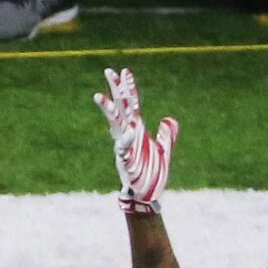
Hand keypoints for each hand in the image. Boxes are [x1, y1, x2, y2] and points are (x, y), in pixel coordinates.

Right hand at [98, 66, 176, 214]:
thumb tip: (169, 120)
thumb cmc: (152, 175)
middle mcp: (128, 134)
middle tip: (109, 70)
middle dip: (115, 89)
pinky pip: (122, 148)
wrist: (146, 197)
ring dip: (107, 110)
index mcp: (136, 130)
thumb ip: (167, 135)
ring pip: (114, 124)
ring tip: (98, 96)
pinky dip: (123, 140)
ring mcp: (125, 146)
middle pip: (120, 107)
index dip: (129, 87)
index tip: (125, 70)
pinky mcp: (126, 160)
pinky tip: (126, 132)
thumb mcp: (164, 150)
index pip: (132, 104)